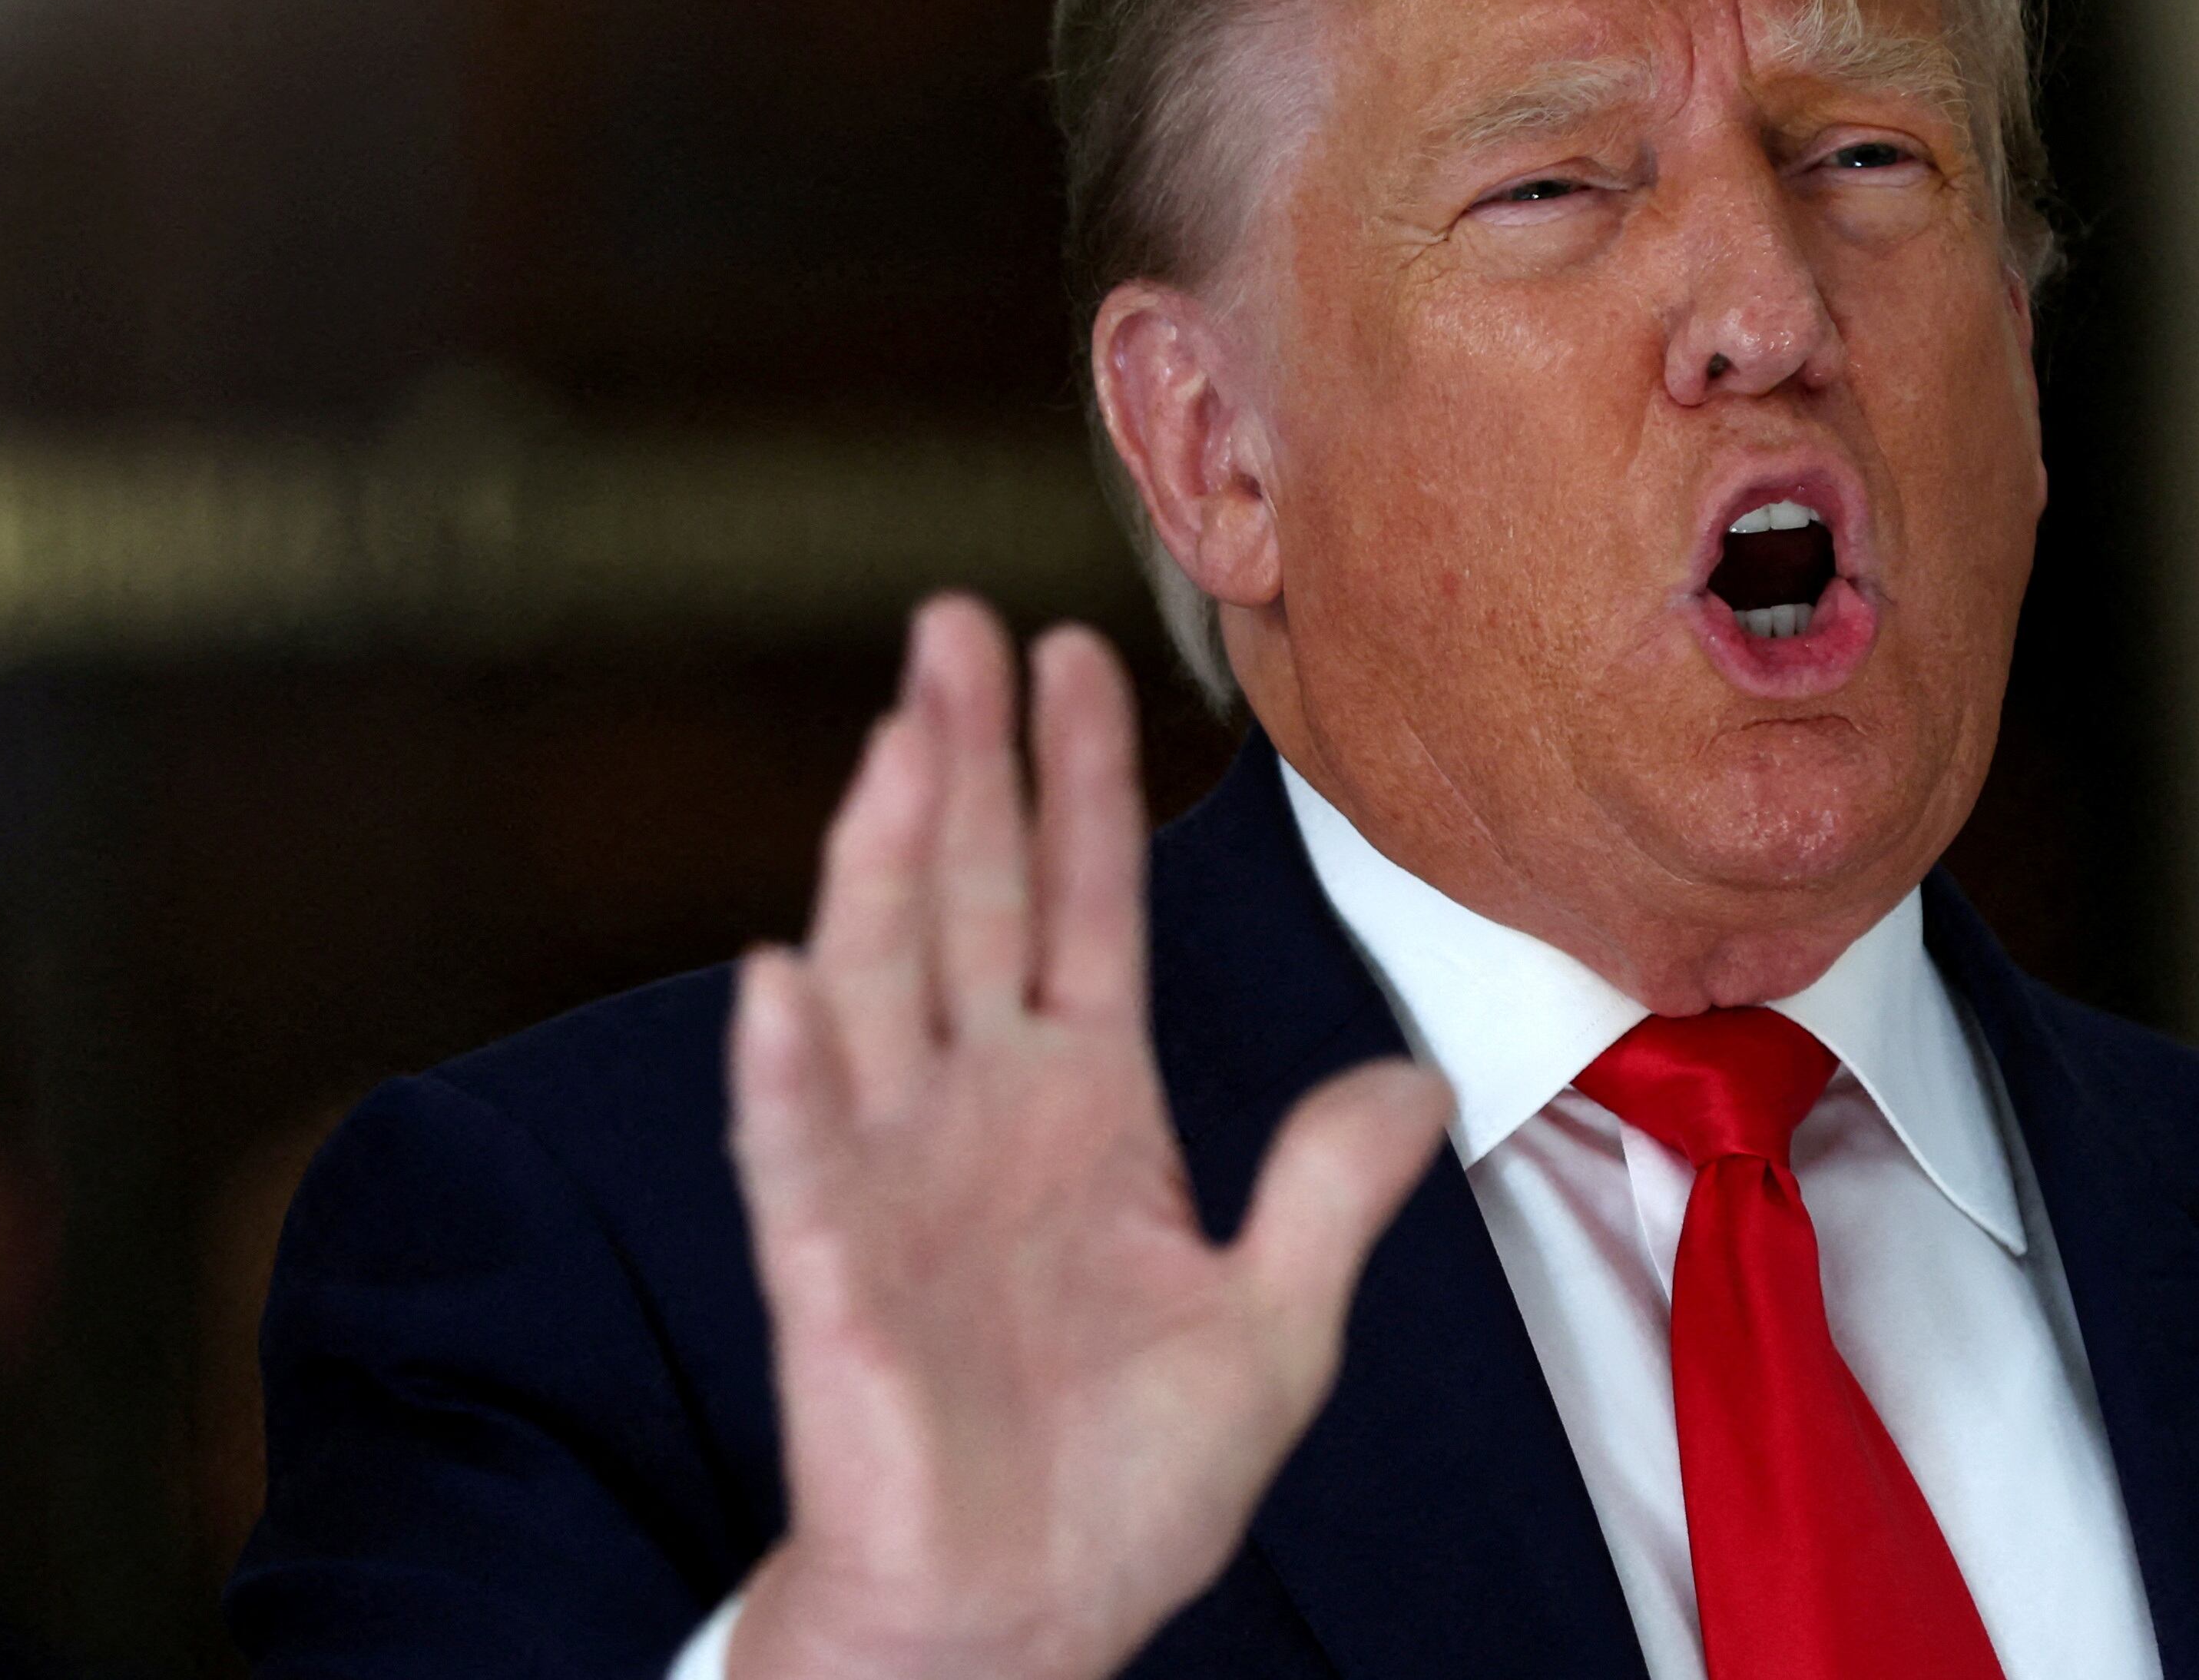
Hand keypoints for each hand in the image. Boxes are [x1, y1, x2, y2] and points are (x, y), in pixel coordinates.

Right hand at [722, 597, 1448, 1679]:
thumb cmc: (1118, 1494)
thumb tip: (1418, 1080)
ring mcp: (897, 1185)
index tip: (1077, 653)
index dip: (1078, 785)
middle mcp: (978, 1117)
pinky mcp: (834, 1279)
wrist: (1020, 1628)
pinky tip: (780, 979)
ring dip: (879, 861)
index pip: (1077, 907)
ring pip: (879, 986)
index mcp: (1083, 1112)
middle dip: (960, 760)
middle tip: (953, 619)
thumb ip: (1327, 1193)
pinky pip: (804, 1160)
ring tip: (898, 734)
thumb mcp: (1272, 1329)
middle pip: (964, 901)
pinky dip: (787, 1074)